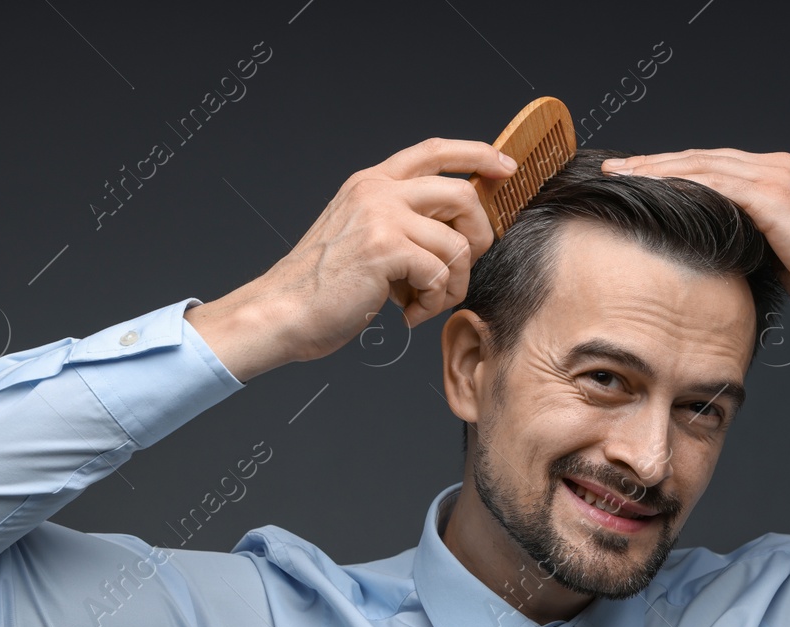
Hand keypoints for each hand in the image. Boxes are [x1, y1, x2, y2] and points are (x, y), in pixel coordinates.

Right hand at [189, 138, 517, 380]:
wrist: (282, 311)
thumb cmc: (323, 286)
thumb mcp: (363, 236)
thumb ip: (403, 222)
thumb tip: (457, 232)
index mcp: (372, 183)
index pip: (436, 151)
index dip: (478, 155)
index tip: (507, 168)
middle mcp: (377, 191)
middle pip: (463, 195)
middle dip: (478, 238)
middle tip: (459, 270)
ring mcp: (381, 216)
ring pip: (458, 243)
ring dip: (453, 284)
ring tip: (425, 301)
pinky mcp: (385, 248)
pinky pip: (441, 273)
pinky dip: (434, 302)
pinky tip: (410, 313)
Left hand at [600, 149, 789, 333]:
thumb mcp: (772, 249)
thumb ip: (742, 235)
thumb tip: (706, 247)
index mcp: (773, 175)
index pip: (709, 165)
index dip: (669, 168)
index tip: (633, 177)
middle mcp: (773, 166)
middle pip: (699, 158)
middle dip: (653, 162)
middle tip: (614, 168)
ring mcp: (775, 176)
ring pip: (703, 165)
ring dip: (659, 168)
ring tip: (623, 175)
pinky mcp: (774, 196)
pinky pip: (718, 184)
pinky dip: (684, 184)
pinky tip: (656, 190)